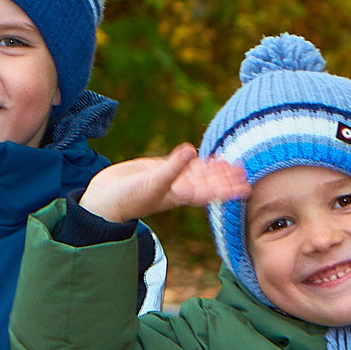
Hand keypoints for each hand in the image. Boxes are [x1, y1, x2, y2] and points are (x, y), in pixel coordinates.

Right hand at [79, 144, 249, 223]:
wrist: (105, 198)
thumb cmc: (127, 198)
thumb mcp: (151, 183)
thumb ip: (171, 167)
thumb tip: (190, 150)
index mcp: (180, 196)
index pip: (210, 192)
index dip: (227, 189)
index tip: (245, 187)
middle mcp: (179, 188)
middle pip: (208, 183)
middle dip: (226, 178)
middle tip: (245, 173)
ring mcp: (171, 179)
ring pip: (198, 173)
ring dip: (215, 169)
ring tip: (232, 164)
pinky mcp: (160, 169)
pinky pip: (183, 164)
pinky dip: (195, 160)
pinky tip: (205, 155)